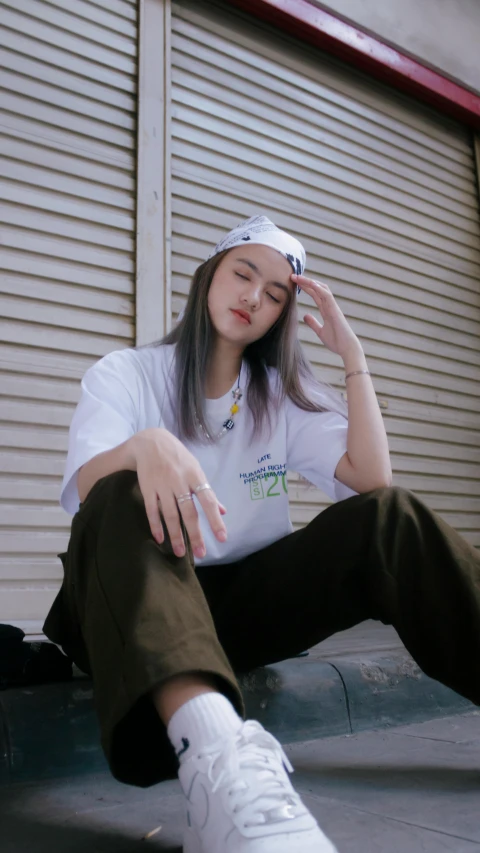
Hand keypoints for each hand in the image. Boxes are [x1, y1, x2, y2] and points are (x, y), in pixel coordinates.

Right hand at [131, 428, 226, 559]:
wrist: (150, 442)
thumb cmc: (178, 458)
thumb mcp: (196, 469)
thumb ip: (208, 491)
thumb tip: (223, 510)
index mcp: (195, 476)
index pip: (208, 501)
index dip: (215, 520)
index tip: (222, 537)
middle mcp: (180, 482)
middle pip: (189, 512)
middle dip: (195, 534)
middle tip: (201, 554)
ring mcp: (163, 485)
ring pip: (170, 515)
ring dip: (176, 535)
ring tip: (180, 553)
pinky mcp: (148, 488)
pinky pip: (152, 510)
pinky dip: (156, 525)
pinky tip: (160, 539)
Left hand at [293, 274, 361, 359]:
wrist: (347, 349)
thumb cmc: (336, 341)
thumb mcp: (320, 331)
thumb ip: (313, 323)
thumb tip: (305, 316)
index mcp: (326, 310)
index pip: (315, 294)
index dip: (305, 287)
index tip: (294, 282)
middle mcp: (330, 306)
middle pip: (317, 289)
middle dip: (305, 281)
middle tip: (293, 276)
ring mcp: (333, 307)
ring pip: (322, 289)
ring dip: (310, 282)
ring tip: (298, 277)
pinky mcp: (335, 311)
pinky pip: (328, 296)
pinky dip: (319, 289)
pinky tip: (311, 284)